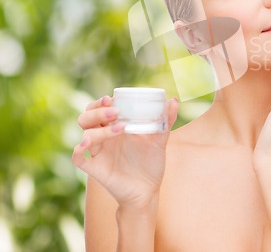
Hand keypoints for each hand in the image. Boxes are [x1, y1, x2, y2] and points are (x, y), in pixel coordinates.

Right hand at [72, 95, 177, 209]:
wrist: (148, 191)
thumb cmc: (151, 163)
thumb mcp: (160, 140)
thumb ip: (166, 120)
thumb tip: (173, 100)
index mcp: (114, 127)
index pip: (98, 108)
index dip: (100, 102)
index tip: (112, 98)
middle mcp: (103, 138)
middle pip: (86, 117)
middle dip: (97, 111)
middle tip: (115, 111)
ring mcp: (97, 152)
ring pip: (85, 133)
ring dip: (99, 128)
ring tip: (120, 128)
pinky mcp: (94, 168)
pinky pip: (78, 156)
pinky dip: (79, 148)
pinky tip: (89, 143)